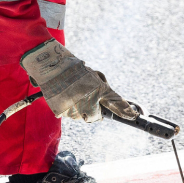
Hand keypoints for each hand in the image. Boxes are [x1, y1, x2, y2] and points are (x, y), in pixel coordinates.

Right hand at [20, 39, 137, 121]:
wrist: (50, 66)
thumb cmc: (73, 69)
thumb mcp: (92, 75)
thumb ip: (102, 90)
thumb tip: (108, 103)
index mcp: (99, 89)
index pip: (116, 102)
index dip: (126, 110)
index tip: (133, 116)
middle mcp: (89, 101)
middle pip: (97, 117)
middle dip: (94, 111)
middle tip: (87, 99)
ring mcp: (75, 108)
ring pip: (82, 117)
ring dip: (81, 110)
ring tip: (73, 94)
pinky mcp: (62, 112)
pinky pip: (70, 115)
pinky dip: (69, 108)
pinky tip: (65, 96)